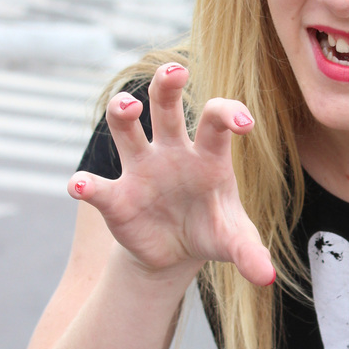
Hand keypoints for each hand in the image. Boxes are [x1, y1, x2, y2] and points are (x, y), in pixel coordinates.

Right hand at [67, 63, 273, 285]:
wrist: (177, 253)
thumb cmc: (212, 230)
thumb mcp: (234, 241)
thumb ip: (250, 252)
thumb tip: (267, 277)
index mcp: (207, 154)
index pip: (216, 120)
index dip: (229, 113)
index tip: (245, 123)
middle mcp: (171, 151)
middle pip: (166, 106)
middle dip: (167, 85)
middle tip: (176, 71)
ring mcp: (141, 168)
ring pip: (126, 128)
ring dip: (121, 112)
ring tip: (128, 107)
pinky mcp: (116, 196)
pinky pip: (97, 187)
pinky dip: (85, 185)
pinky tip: (81, 186)